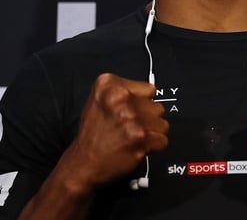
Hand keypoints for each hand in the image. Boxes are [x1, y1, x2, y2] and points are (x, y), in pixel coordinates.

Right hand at [63, 73, 168, 188]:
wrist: (82, 164)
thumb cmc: (93, 134)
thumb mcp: (100, 100)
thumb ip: (125, 91)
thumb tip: (151, 94)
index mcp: (108, 85)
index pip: (149, 90)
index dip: (142, 103)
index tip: (130, 112)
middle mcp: (119, 99)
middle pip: (158, 107)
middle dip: (147, 119)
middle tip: (128, 128)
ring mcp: (130, 118)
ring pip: (162, 124)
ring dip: (151, 134)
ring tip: (132, 137)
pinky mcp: (139, 137)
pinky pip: (163, 140)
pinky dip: (153, 147)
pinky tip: (136, 147)